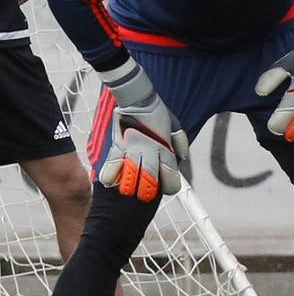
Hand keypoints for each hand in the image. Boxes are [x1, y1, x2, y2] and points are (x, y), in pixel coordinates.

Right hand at [101, 64, 188, 201]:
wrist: (138, 99)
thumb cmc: (158, 113)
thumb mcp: (175, 127)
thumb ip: (180, 143)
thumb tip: (181, 158)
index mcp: (164, 148)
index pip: (170, 173)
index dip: (170, 185)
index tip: (168, 188)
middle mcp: (149, 151)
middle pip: (149, 178)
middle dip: (148, 191)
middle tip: (146, 196)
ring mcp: (132, 149)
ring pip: (130, 175)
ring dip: (129, 187)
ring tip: (128, 193)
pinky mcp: (117, 145)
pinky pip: (112, 164)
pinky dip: (110, 175)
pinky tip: (110, 182)